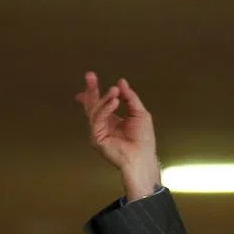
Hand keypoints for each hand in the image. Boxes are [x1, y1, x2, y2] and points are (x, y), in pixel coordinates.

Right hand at [75, 71, 160, 200]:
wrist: (143, 157)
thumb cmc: (143, 139)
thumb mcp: (139, 112)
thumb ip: (130, 97)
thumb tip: (121, 82)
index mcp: (112, 120)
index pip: (100, 103)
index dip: (94, 92)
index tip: (91, 79)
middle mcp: (103, 125)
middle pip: (92, 105)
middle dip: (91, 90)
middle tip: (89, 76)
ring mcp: (98, 132)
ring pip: (95, 110)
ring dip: (103, 98)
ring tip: (114, 90)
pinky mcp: (97, 138)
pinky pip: (98, 119)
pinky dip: (105, 108)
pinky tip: (114, 101)